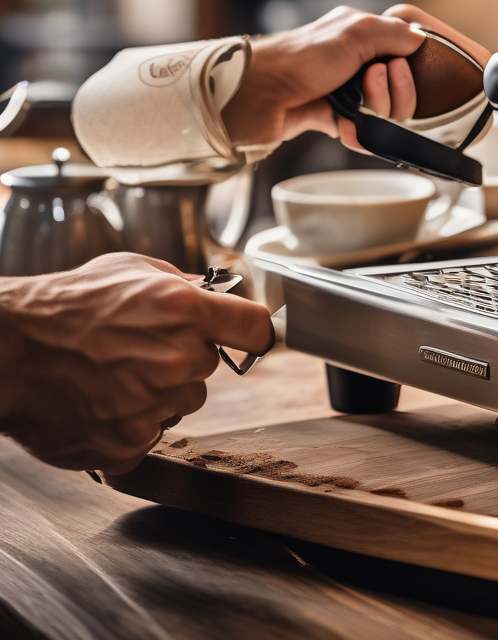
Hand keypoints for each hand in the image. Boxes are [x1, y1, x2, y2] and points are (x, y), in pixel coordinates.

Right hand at [0, 253, 272, 473]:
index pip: (256, 329)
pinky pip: (150, 435)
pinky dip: (129, 424)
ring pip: (183, 402)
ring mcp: (152, 405)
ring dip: (159, 393)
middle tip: (139, 348)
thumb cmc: (63, 306)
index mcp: (184, 310)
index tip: (251, 336)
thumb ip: (183, 283)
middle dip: (184, 358)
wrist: (6, 351)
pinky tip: (100, 401)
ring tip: (113, 374)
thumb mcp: (129, 269)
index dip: (254, 333)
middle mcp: (175, 359)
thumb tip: (217, 295)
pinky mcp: (128, 444)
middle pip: (210, 368)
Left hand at [221, 4, 490, 153]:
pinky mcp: (334, 118)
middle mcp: (356, 61)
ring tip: (354, 105)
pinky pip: (366, 133)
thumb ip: (393, 34)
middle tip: (372, 84)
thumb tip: (420, 40)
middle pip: (405, 86)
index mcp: (363, 34)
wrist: (252, 97)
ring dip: (375, 112)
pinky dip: (360, 135)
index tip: (433, 64)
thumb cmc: (293, 59)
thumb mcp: (352, 33)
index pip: (412, 47)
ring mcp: (347, 91)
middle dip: (395, 92)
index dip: (422, 61)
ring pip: (388, 112)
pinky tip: (347, 128)